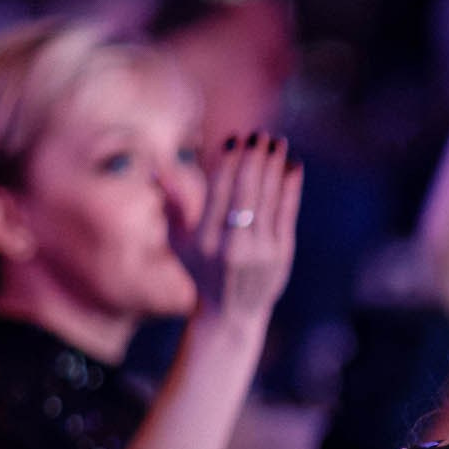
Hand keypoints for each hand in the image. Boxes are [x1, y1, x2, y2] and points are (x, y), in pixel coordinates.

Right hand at [181, 132, 302, 328]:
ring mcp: (260, 250)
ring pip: (269, 198)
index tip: (234, 139)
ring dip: (274, 166)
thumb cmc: (200, 271)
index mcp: (204, 238)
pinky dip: (291, 188)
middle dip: (254, 158)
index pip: (219, 191)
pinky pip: (287, 213)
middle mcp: (232, 244)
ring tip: (277, 143)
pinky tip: (293, 167)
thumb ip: (172, 205)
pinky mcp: (281, 254)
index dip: (228, 162)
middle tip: (260, 134)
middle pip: (246, 190)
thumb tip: (156, 169)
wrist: (230, 314)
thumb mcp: (179, 242)